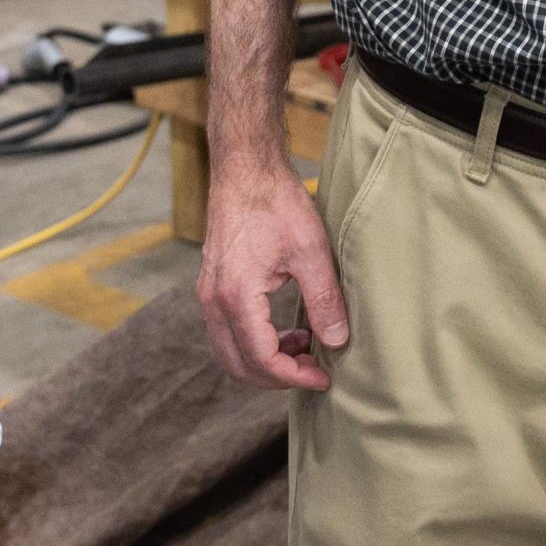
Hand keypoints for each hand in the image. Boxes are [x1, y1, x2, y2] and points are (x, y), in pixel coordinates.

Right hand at [195, 156, 349, 391]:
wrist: (245, 168)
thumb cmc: (275, 202)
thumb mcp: (311, 251)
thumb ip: (324, 300)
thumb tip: (336, 341)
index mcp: (236, 295)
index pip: (261, 359)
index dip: (294, 377)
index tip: (323, 377)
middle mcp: (214, 300)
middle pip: (239, 365)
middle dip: (277, 378)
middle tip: (314, 371)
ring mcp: (209, 293)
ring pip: (230, 351)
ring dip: (265, 361)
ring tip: (304, 349)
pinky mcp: (213, 285)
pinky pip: (228, 331)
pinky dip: (255, 342)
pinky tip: (287, 331)